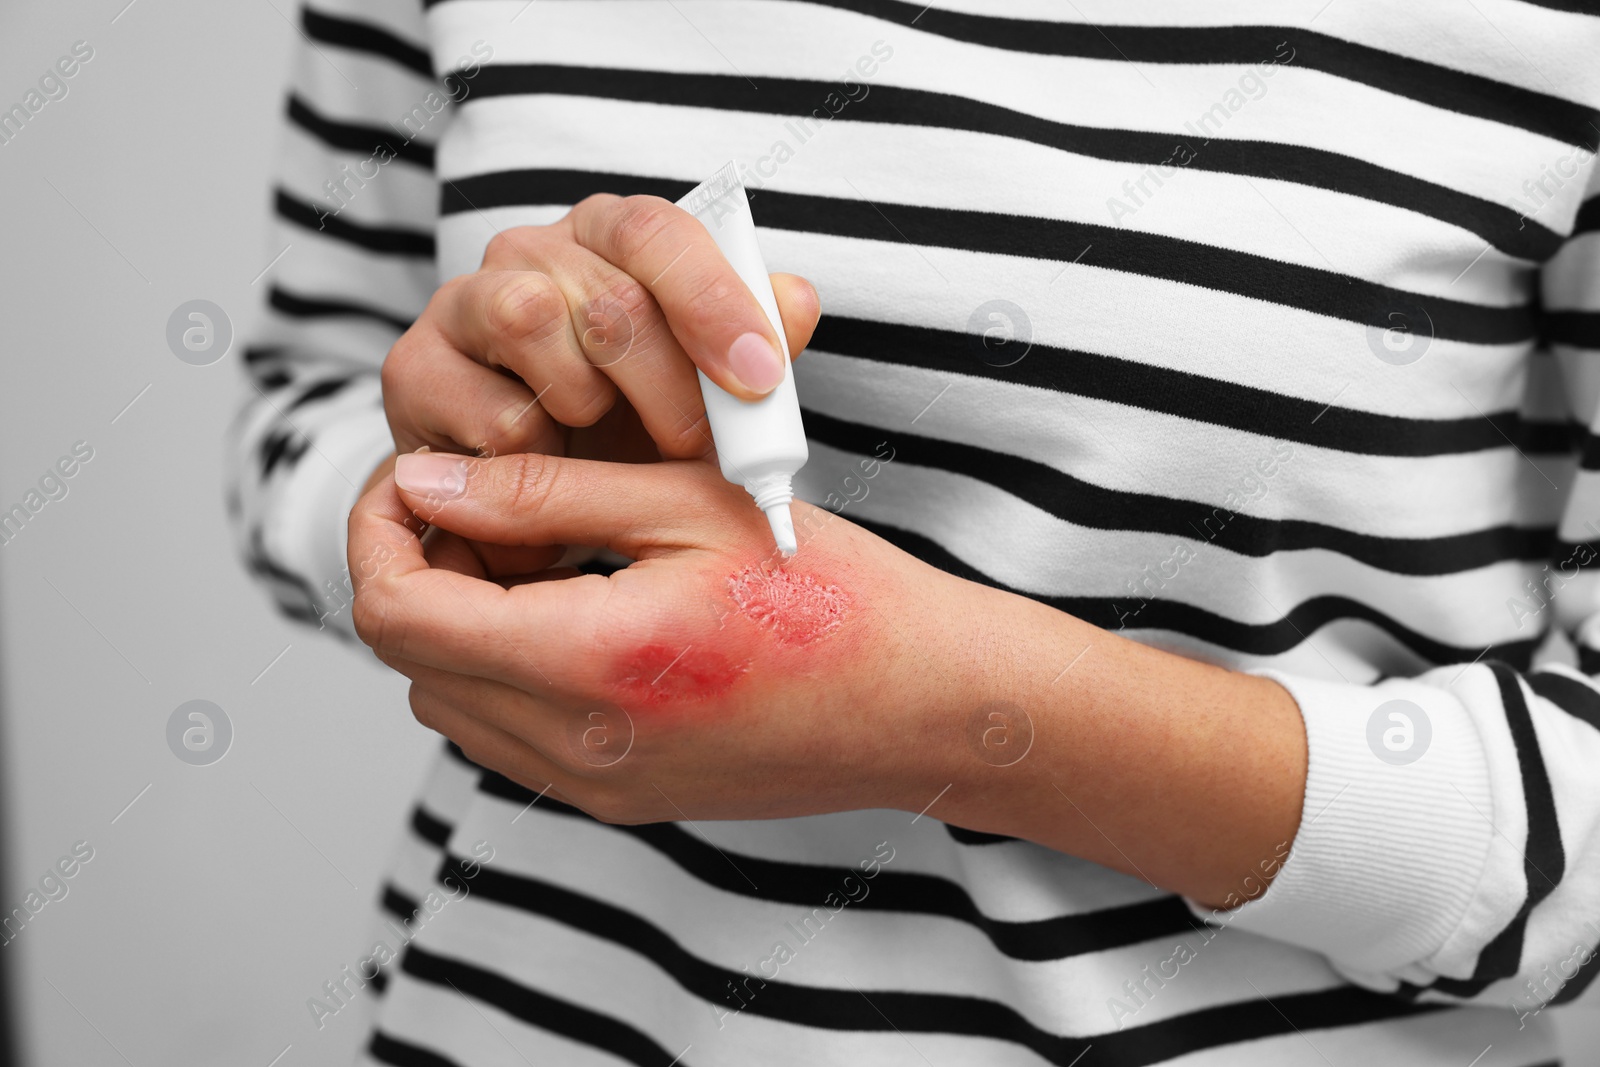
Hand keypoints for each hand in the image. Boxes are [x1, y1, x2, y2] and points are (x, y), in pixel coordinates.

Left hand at [347, 448, 984, 822]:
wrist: (924, 705)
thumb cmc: (832, 596)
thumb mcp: (688, 505)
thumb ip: (542, 493)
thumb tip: (426, 481)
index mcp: (587, 662)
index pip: (396, 612)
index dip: (376, 531)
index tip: (412, 478)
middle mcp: (576, 747)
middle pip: (410, 660)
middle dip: (419, 569)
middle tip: (488, 502)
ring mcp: (596, 786)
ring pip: (451, 701)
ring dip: (460, 623)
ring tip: (542, 555)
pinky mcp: (622, 799)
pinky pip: (508, 736)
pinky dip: (507, 669)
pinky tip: (579, 612)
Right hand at [378, 196, 819, 464]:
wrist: (530, 493)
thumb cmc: (627, 424)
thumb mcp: (702, 391)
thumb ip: (754, 346)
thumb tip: (799, 301)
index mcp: (609, 238)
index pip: (656, 231)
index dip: (712, 300)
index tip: (759, 377)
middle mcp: (531, 252)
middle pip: (608, 291)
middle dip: (671, 387)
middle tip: (700, 449)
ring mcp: (462, 302)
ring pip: (531, 320)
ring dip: (590, 405)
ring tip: (602, 439)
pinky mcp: (413, 369)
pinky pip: (490, 409)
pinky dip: (535, 454)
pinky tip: (546, 465)